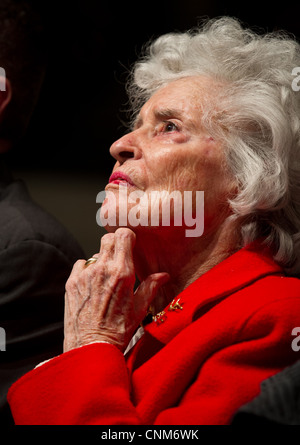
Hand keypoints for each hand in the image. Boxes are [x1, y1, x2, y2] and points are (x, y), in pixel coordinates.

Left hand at [64, 228, 168, 352]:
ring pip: (95, 253)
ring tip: (106, 279)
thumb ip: (151, 286)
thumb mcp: (140, 309)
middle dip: (116, 244)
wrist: (90, 347)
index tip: (131, 244)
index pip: (123, 235)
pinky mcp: (71, 282)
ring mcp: (84, 275)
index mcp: (122, 273)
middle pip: (108, 238)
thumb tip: (164, 275)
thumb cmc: (118, 331)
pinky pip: (81, 264)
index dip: (128, 236)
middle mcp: (102, 269)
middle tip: (120, 257)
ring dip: (102, 260)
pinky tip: (93, 284)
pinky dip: (88, 270)